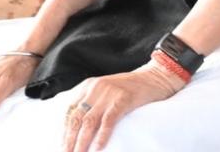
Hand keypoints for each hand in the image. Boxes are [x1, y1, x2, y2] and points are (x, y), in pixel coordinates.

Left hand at [63, 61, 185, 151]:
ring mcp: (110, 93)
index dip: (63, 131)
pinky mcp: (123, 99)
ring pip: (89, 122)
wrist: (158, 75)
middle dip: (69, 140)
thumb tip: (80, 128)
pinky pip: (108, 121)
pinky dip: (101, 136)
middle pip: (76, 118)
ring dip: (81, 142)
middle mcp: (96, 88)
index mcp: (89, 86)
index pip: (69, 111)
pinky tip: (97, 149)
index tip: (62, 146)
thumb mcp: (108, 90)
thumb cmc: (133, 87)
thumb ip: (93, 102)